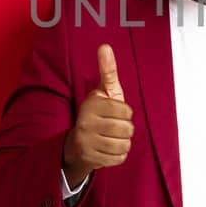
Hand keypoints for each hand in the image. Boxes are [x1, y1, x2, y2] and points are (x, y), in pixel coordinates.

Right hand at [63, 44, 133, 183]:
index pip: (126, 111)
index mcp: (91, 105)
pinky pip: (120, 158)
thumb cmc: (97, 113)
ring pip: (125, 145)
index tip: (115, 112)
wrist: (77, 144)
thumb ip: (107, 70)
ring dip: (123, 142)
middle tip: (114, 127)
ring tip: (111, 138)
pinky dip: (119, 155)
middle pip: (127, 129)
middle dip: (126, 129)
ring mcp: (88, 143)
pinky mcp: (92, 160)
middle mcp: (86, 124)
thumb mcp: (102, 91)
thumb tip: (105, 46)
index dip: (125, 112)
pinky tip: (108, 149)